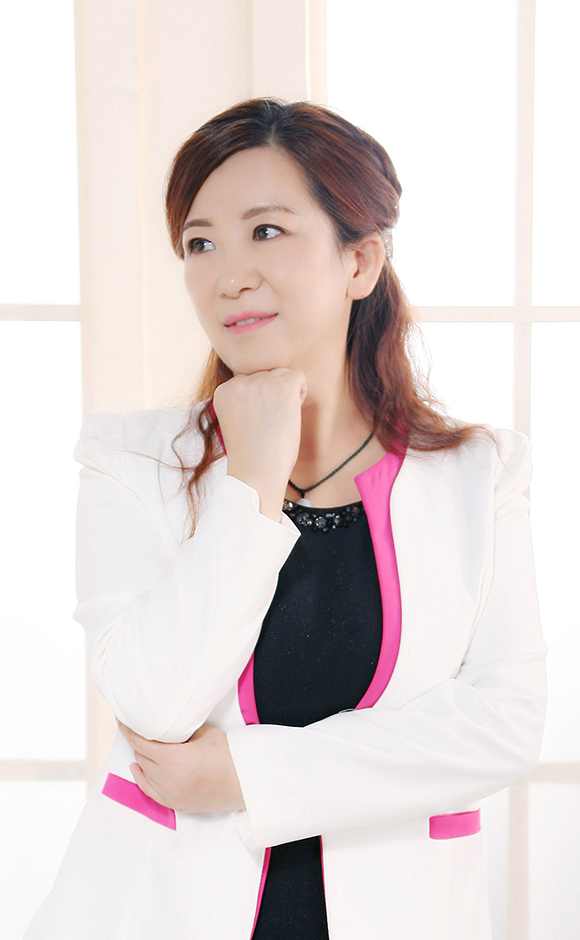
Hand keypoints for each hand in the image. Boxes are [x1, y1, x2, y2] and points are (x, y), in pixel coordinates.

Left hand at [116, 721, 245, 812]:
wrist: (244, 783)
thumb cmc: (227, 755)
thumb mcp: (204, 733)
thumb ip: (182, 730)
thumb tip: (168, 724)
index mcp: (172, 759)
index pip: (140, 741)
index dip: (128, 730)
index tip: (121, 720)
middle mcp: (166, 778)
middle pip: (141, 755)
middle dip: (138, 740)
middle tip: (139, 728)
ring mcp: (169, 794)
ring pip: (144, 771)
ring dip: (141, 756)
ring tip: (143, 743)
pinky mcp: (175, 803)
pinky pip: (149, 790)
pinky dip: (141, 777)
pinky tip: (137, 768)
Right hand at [213, 368, 306, 519]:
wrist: (256, 472)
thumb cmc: (251, 456)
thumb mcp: (236, 422)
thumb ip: (244, 401)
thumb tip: (267, 388)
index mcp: (224, 391)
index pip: (250, 382)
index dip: (259, 402)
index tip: (258, 424)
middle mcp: (239, 382)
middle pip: (266, 376)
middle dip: (273, 397)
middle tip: (269, 425)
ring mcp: (260, 382)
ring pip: (282, 375)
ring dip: (286, 395)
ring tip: (278, 421)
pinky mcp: (282, 386)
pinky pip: (299, 377)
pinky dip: (301, 393)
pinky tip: (291, 415)